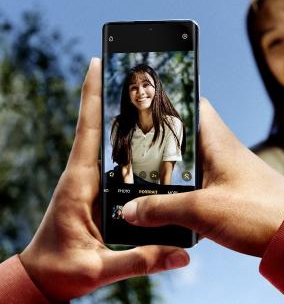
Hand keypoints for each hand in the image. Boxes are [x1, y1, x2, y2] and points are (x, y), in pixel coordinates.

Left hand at [19, 58, 188, 301]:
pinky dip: (124, 142)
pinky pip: (112, 159)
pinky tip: (144, 138)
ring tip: (144, 95)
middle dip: (111, 96)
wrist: (43, 278)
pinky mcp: (96, 190)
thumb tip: (181, 256)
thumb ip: (140, 260)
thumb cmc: (62, 271)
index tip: (96, 63)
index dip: (91, 96)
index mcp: (78, 183)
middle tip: (132, 70)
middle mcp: (83, 175)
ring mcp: (89, 181)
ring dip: (119, 116)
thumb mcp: (99, 268)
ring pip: (106, 141)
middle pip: (98, 126)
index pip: (87, 131)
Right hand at [123, 98, 283, 256]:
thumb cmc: (258, 212)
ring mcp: (227, 172)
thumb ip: (162, 209)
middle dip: (159, 146)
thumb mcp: (202, 210)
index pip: (193, 105)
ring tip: (141, 183)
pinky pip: (200, 185)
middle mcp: (222, 151)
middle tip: (131, 154)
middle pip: (185, 138)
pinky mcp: (231, 192)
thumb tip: (130, 210)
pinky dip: (183, 193)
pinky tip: (167, 208)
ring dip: (169, 174)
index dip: (169, 103)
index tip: (143, 110)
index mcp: (218, 141)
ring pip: (190, 165)